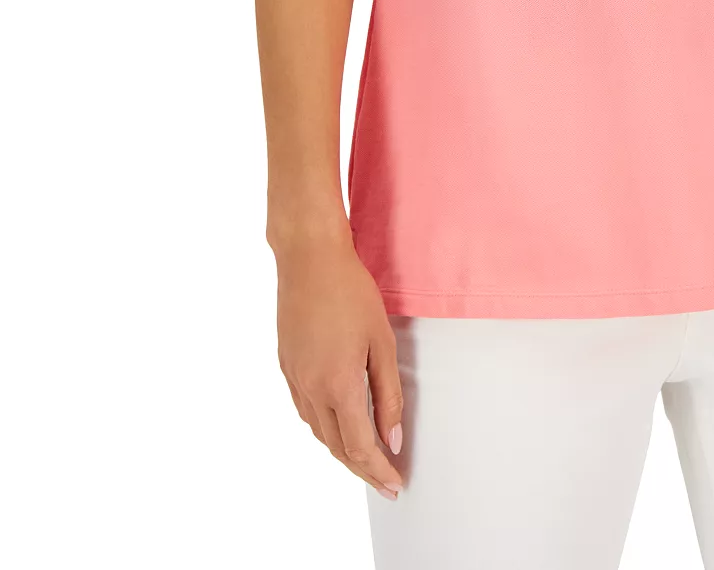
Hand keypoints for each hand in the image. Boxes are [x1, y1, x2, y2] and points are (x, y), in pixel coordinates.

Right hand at [274, 233, 404, 498]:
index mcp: (338, 385)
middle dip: (362, 469)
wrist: (309, 260)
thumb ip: (388, 395)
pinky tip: (339, 425)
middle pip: (337, 447)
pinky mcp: (286, 367)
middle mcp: (311, 390)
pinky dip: (325, 428)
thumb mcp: (382, 343)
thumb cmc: (351, 293)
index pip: (360, 447)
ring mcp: (294, 379)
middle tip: (385, 482)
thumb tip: (393, 438)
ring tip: (366, 459)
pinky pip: (306, 412)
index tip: (395, 485)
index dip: (378, 471)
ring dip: (342, 451)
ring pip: (319, 432)